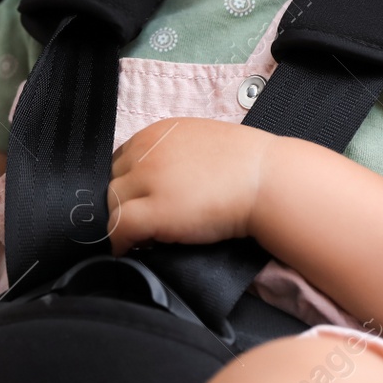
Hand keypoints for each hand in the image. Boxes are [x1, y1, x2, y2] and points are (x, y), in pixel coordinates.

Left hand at [104, 118, 273, 254]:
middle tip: (141, 222)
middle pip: (114, 181)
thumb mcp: (200, 142)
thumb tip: (163, 178)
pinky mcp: (154, 211)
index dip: (129, 184)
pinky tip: (129, 249)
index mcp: (156, 133)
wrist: (269, 180)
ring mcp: (148, 181)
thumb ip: (174, 154)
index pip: (122, 160)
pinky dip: (120, 241)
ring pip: (113, 205)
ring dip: (123, 222)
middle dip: (125, 202)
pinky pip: (120, 227)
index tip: (139, 200)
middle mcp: (146, 152)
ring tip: (140, 237)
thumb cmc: (249, 164)